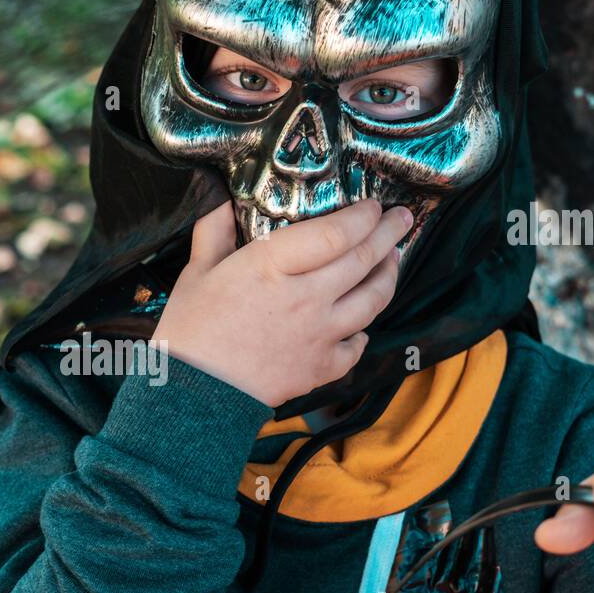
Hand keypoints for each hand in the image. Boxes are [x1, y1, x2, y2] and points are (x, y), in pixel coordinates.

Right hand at [152, 198, 412, 406]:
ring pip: (372, 301)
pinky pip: (357, 346)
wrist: (195, 394)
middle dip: (389, 235)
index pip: (335, 233)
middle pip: (362, 260)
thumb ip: (214, 231)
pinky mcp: (322, 368)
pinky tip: (362, 325)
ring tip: (394, 261)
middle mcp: (307, 297)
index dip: (362, 217)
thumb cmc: (191, 330)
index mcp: (273, 266)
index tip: (373, 206)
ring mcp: (320, 334)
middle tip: (402, 219)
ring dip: (388, 276)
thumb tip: (222, 198)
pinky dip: (364, 333)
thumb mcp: (196, 272)